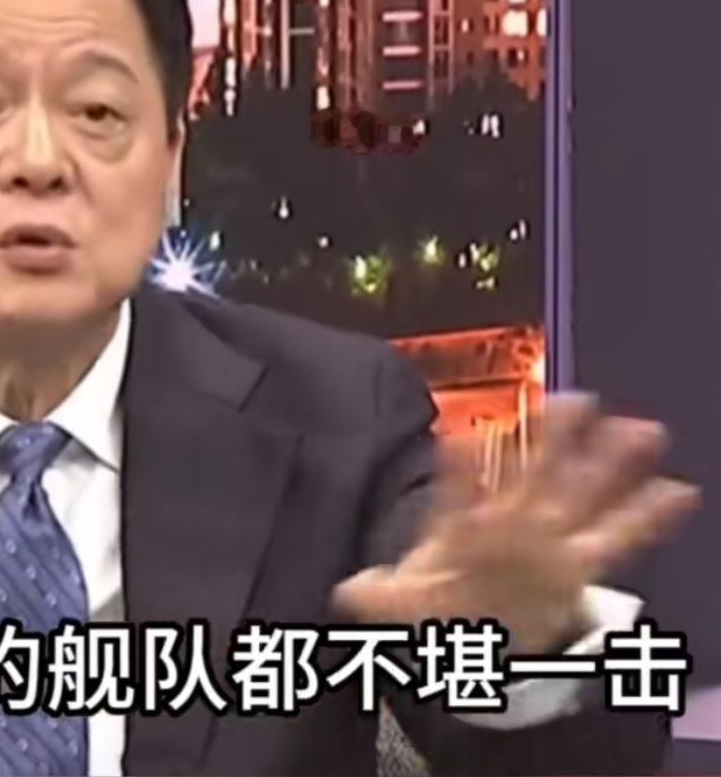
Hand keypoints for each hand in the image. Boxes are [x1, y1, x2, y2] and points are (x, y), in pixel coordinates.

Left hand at [333, 394, 700, 653]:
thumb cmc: (438, 601)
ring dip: (610, 463)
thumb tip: (344, 593)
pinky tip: (677, 490)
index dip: (459, 470)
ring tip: (640, 429)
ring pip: (580, 492)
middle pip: (532, 475)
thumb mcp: (405, 603)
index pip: (460, 493)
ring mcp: (547, 538)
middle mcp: (510, 521)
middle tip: (579, 397)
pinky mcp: (576, 564)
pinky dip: (648, 516)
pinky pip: (618, 538)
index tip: (459, 440)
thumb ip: (380, 597)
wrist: (471, 625)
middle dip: (555, 440)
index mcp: (464, 527)